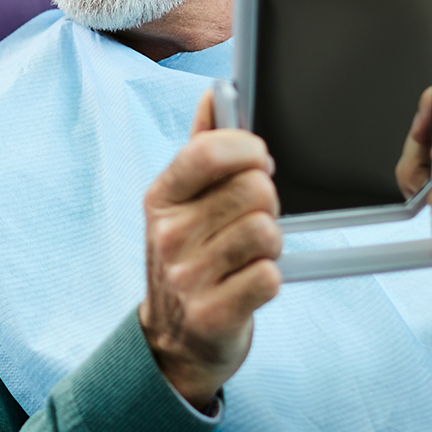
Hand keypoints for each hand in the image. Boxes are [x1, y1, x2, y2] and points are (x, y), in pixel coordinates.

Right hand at [138, 90, 282, 410]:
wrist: (174, 339)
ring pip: (266, 231)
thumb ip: (203, 143)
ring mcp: (187, 277)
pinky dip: (270, 279)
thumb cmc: (188, 255)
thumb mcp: (183, 199)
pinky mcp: (212, 315)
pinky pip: (270, 276)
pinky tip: (247, 283)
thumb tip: (214, 93)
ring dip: (270, 243)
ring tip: (248, 254)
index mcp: (161, 196)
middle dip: (266, 202)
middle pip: (253, 189)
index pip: (209, 150)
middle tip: (249, 218)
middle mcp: (168, 234)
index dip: (248, 148)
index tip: (257, 160)